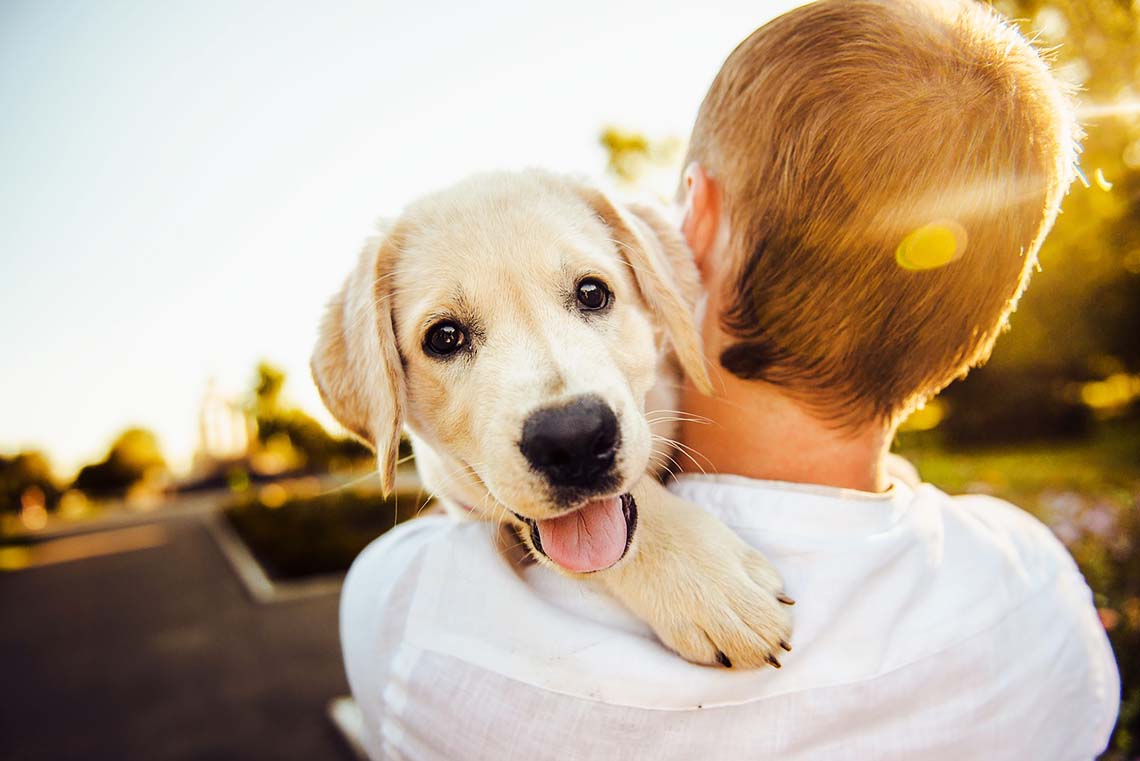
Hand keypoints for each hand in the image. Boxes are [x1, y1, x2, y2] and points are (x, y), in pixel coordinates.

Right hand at [596, 478, 793, 667]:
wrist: (628, 527)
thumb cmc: (681, 527)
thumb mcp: (729, 540)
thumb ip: (757, 570)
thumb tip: (782, 601)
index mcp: (734, 573)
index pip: (773, 617)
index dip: (782, 627)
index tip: (779, 624)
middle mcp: (714, 598)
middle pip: (757, 641)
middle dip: (767, 647)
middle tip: (768, 644)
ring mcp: (689, 615)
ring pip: (731, 654)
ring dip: (744, 657)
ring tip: (745, 650)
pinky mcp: (666, 625)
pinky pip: (698, 655)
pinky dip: (713, 656)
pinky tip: (716, 649)